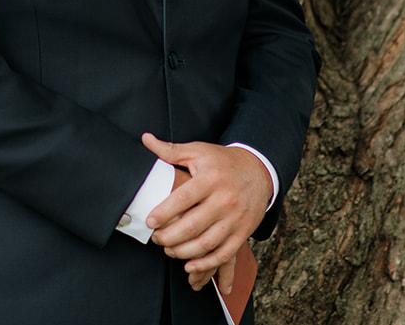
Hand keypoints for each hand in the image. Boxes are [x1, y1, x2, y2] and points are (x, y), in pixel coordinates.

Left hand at [141, 134, 269, 290]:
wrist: (258, 171)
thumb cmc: (222, 162)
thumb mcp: (198, 151)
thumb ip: (170, 150)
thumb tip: (146, 139)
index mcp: (210, 179)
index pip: (184, 198)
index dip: (164, 212)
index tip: (149, 221)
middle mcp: (225, 199)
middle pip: (193, 225)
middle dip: (169, 237)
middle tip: (156, 238)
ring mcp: (235, 218)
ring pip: (207, 243)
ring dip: (184, 252)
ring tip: (168, 249)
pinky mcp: (243, 232)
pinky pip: (224, 254)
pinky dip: (206, 263)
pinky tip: (190, 265)